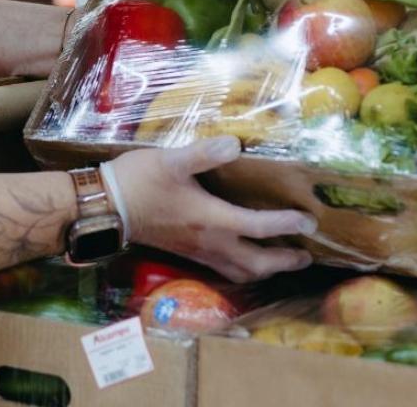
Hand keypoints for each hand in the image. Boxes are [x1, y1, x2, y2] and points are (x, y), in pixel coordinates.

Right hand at [108, 136, 315, 282]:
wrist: (107, 207)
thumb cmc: (139, 181)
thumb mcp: (172, 160)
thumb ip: (205, 153)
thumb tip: (235, 144)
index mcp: (211, 219)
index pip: (258, 226)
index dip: (286, 224)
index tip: (310, 221)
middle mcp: (209, 242)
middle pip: (256, 262)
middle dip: (284, 261)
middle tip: (307, 254)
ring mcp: (197, 252)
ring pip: (240, 272)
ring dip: (265, 270)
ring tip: (283, 263)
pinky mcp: (187, 253)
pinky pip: (224, 270)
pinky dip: (243, 270)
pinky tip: (245, 260)